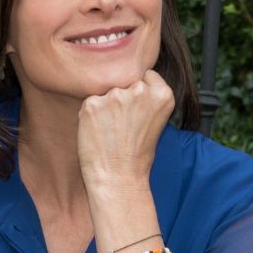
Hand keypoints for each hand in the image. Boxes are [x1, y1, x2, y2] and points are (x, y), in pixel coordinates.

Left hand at [77, 70, 174, 193]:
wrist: (118, 177)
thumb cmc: (137, 153)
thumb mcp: (155, 120)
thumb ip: (146, 97)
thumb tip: (130, 80)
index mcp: (162, 94)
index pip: (146, 75)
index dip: (139, 92)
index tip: (138, 110)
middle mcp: (139, 91)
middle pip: (124, 82)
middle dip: (122, 98)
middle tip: (122, 125)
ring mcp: (114, 96)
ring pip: (106, 91)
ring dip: (105, 106)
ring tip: (110, 130)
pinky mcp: (92, 104)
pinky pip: (90, 102)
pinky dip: (91, 114)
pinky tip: (98, 131)